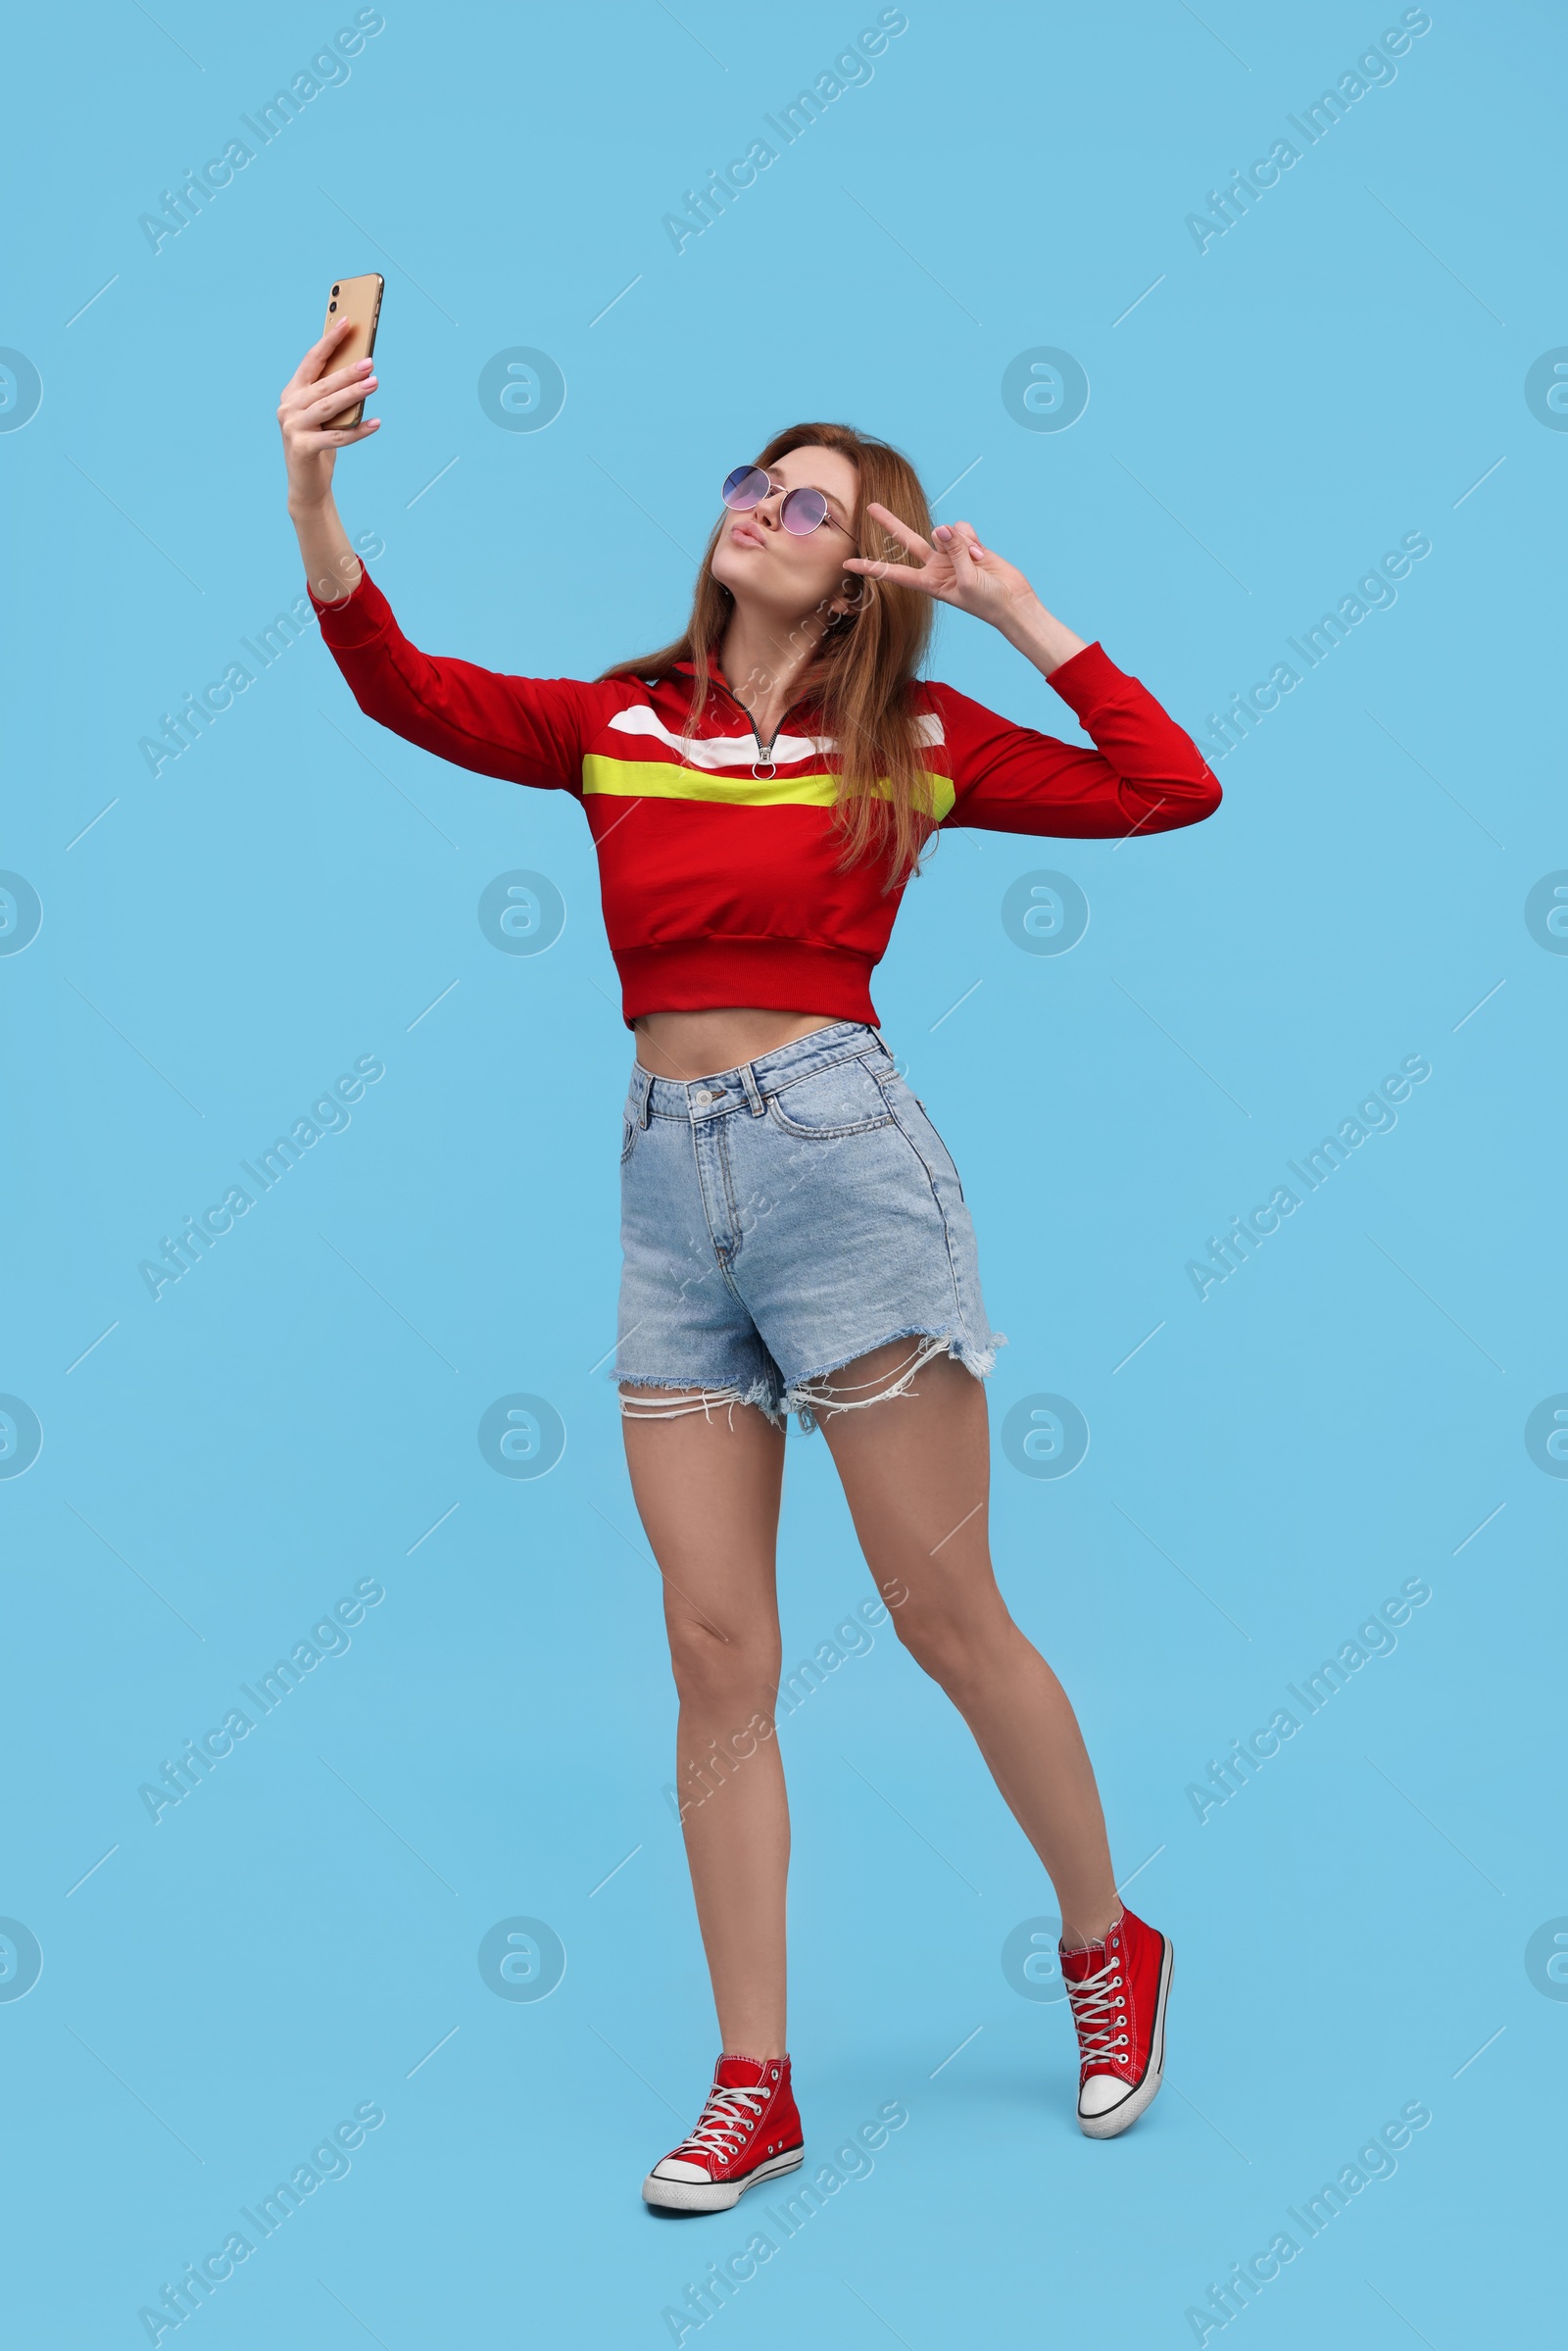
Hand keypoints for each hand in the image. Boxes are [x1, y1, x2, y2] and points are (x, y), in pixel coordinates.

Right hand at [277, 314, 379, 513]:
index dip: (329, 341)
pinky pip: (336, 437)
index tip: (346, 322)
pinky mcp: (302, 448)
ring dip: (354, 395)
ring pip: (329, 407)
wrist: (306, 485)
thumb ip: (332, 394)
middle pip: (322, 384)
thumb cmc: (319, 443)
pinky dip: (358, 431)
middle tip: (370, 361)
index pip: (311, 361)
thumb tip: (360, 369)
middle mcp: (288, 407)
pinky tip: (376, 424)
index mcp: (292, 392)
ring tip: (375, 383)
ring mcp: (292, 428)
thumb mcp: (323, 415)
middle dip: (348, 371)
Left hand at [844, 503, 1038, 626]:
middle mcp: (935, 565)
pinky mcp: (967, 544)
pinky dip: (972, 538)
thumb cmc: (987, 600)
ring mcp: (951, 553)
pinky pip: (962, 529)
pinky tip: (982, 554)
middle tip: (870, 507)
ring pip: (944, 531)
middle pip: (907, 540)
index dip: (871, 567)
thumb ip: (952, 551)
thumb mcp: (966, 579)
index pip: (893, 572)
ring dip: (960, 541)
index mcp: (928, 582)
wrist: (1013, 601)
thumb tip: (941, 526)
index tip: (848, 564)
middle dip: (890, 523)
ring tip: (975, 560)